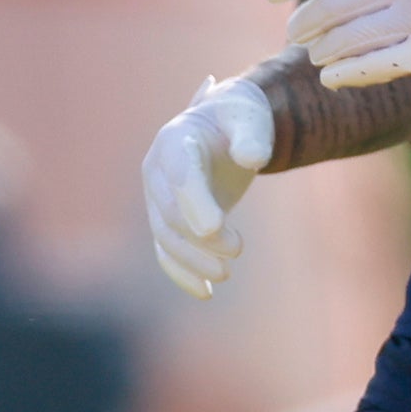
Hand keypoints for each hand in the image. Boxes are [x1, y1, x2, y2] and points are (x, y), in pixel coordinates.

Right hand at [142, 81, 272, 300]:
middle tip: (238, 249)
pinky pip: (166, 251)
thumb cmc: (240, 120)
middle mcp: (157, 170)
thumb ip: (252, 135)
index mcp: (175, 140)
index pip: (180, 175)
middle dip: (200, 237)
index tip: (214, 229)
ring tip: (226, 273)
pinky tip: (205, 292)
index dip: (194, 202)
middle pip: (169, 212)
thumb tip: (253, 158)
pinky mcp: (167, 220)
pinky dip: (182, 273)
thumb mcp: (251, 118)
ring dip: (192, 260)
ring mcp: (157, 197)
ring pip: (165, 237)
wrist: (225, 126)